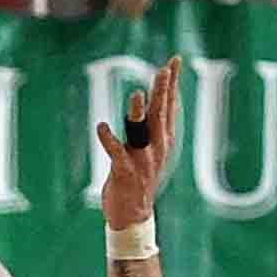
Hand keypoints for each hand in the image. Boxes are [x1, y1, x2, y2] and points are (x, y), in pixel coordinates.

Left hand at [95, 54, 183, 227]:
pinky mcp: (125, 172)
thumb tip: (166, 100)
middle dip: (163, 91)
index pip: (170, 106)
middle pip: (160, 114)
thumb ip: (158, 124)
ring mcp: (141, 161)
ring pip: (141, 132)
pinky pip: (116, 153)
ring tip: (136, 95)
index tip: (175, 61)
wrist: (133, 215)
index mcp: (163, 141)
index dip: (172, 83)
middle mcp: (156, 148)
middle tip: (164, 69)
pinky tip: (101, 126)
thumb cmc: (141, 178)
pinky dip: (109, 139)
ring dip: (138, 114)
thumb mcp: (154, 149)